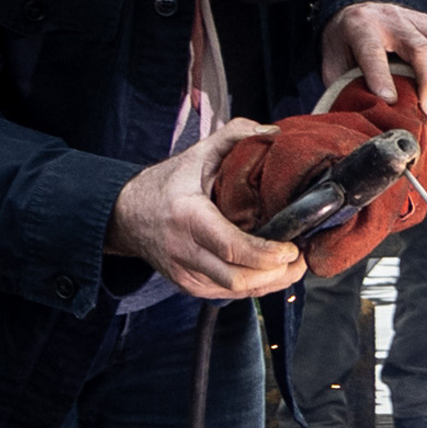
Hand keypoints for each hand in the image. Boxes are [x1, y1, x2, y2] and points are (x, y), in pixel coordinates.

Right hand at [109, 119, 304, 299]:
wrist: (125, 216)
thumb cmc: (164, 185)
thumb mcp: (196, 155)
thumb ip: (234, 136)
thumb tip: (272, 132)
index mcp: (188, 216)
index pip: (231, 247)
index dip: (266, 254)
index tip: (291, 248)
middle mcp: (185, 251)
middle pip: (238, 278)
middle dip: (277, 273)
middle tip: (301, 257)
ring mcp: (186, 274)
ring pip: (237, 291)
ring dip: (271, 282)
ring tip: (292, 264)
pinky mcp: (190, 287)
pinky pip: (230, 295)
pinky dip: (255, 286)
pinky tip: (270, 271)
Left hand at [321, 1, 426, 115]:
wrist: (359, 8)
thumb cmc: (346, 44)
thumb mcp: (334, 62)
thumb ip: (342, 85)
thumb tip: (357, 117)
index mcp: (361, 27)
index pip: (373, 52)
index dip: (380, 77)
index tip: (389, 101)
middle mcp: (391, 19)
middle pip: (419, 48)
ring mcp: (415, 19)